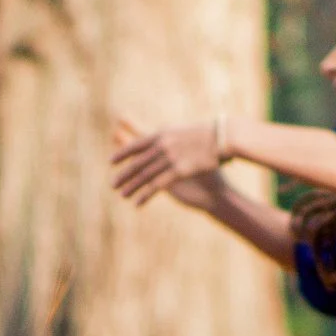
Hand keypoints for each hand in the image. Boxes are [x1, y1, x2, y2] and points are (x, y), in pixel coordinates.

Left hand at [110, 120, 226, 207]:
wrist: (224, 136)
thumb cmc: (211, 134)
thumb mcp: (188, 132)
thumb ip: (175, 138)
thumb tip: (170, 139)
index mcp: (164, 134)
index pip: (137, 144)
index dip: (123, 153)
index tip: (111, 161)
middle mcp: (163, 145)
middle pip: (138, 162)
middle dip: (124, 174)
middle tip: (112, 184)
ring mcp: (170, 157)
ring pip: (144, 175)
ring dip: (132, 186)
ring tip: (121, 194)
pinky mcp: (179, 171)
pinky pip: (157, 185)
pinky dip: (145, 195)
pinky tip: (137, 203)